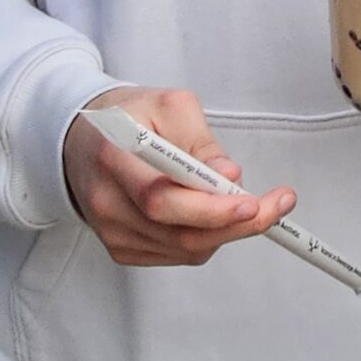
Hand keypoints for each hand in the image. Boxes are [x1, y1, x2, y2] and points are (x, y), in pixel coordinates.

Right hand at [62, 85, 295, 267]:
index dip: (210, 207)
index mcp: (114, 157)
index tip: (250, 200)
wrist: (84, 139)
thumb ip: (201, 141)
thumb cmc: (131, 118)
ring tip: (254, 205)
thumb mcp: (169, 106)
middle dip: (235, 224)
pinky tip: (218, 215)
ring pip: (183, 249)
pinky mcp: (121, 248)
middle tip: (276, 206)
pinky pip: (176, 254)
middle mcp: (107, 203)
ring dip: (228, 231)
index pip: (162, 199)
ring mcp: (111, 232)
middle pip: (178, 233)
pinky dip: (207, 238)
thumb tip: (229, 177)